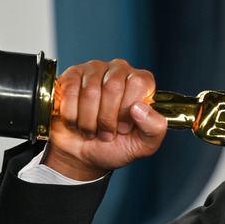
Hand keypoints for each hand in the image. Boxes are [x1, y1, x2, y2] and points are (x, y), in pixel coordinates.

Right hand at [43, 59, 167, 179]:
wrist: (84, 153)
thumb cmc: (116, 145)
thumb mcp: (144, 144)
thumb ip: (154, 127)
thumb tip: (140, 108)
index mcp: (142, 82)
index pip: (139, 83)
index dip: (128, 110)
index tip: (123, 128)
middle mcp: (120, 70)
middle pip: (113, 86)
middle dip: (107, 118)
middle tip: (106, 134)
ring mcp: (94, 70)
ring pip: (90, 90)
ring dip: (88, 120)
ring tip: (91, 131)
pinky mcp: (71, 76)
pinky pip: (70, 90)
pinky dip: (71, 115)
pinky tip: (75, 123)